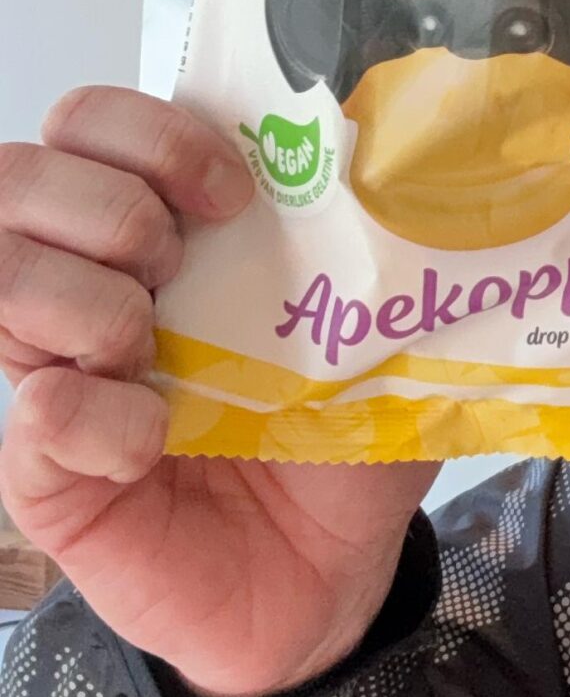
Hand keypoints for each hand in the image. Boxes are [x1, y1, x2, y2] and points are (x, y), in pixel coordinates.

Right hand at [0, 88, 436, 696]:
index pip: (91, 124)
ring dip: (83, 296)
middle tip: (177, 264)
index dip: (148, 134)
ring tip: (151, 348)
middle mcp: (90, 286)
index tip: (232, 190)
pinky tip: (150, 441)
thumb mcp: (377, 326)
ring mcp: (56, 375)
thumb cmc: (342, 440)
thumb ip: (375, 243)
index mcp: (165, 230)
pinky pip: (33, 418)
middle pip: (19, 176)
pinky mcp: (46, 476)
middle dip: (107, 205)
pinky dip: (94, 418)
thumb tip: (404, 155)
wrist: (336, 572)